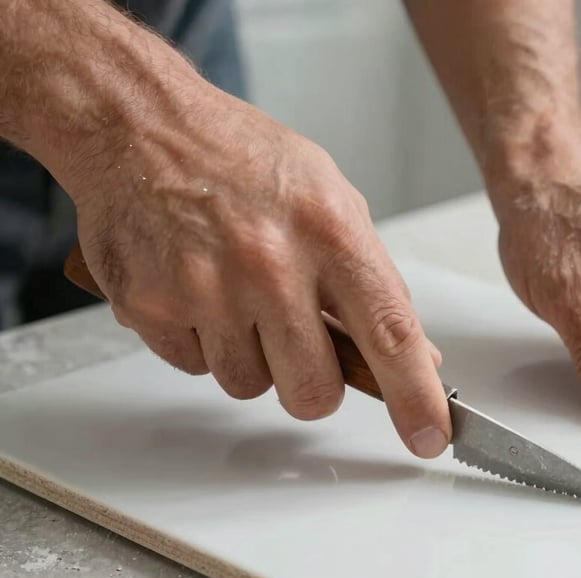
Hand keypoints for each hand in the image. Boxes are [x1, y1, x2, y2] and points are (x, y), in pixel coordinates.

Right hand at [69, 80, 450, 457]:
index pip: (390, 333)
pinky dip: (201, 343)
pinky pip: (193, 368)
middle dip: (312, 386)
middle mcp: (269, 264)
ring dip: (250, 358)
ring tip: (235, 296)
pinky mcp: (151, 306)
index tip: (429, 436)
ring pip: (248, 386)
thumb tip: (417, 354)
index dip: (415, 397)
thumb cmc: (240, 159)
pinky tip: (196, 291)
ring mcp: (206, 288)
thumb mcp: (329, 200)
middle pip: (313, 391)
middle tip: (297, 343)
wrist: (137, 125)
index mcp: (329, 231)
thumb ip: (373, 281)